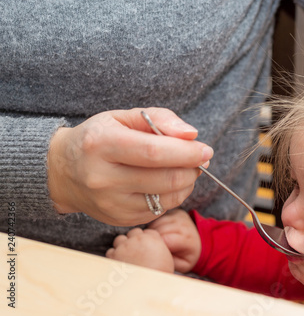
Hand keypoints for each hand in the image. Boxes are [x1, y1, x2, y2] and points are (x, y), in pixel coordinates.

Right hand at [47, 107, 212, 225]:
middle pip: (164, 179)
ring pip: (166, 198)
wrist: (63, 172)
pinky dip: (173, 196)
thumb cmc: (98, 139)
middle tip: (200, 159)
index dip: (187, 153)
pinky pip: (160, 210)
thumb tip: (191, 135)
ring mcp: (110, 203)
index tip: (206, 150)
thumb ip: (158, 118)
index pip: (154, 153)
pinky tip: (167, 182)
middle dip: (192, 169)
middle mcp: (102, 178)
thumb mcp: (122, 117)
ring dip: (187, 183)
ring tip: (185, 168)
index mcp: (101, 144)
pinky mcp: (119, 220)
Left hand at [106, 228, 173, 272]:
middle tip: (137, 250)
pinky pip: (111, 251)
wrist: (146, 287)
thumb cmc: (159, 274)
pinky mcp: (113, 256)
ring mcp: (124, 246)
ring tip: (126, 254)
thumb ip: (158, 246)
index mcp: (152, 238)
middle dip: (135, 239)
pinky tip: (120, 262)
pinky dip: (114, 255)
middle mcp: (137, 239)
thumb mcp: (166, 257)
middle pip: (134, 232)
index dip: (148, 239)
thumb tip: (152, 246)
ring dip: (122, 244)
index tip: (147, 246)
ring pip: (120, 239)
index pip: (148, 231)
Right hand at [147, 209, 200, 272]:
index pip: (166, 239)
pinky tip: (157, 233)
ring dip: (153, 231)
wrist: (198, 242)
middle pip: (160, 230)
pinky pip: (159, 218)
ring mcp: (180, 217)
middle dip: (154, 239)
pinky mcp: (175, 212)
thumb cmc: (188, 255)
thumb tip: (158, 254)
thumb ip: (171, 261)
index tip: (155, 251)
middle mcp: (185, 225)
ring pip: (158, 222)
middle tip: (153, 247)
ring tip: (155, 241)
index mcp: (188, 239)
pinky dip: (155, 225)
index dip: (158, 245)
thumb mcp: (183, 264)